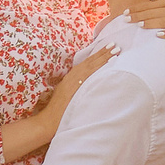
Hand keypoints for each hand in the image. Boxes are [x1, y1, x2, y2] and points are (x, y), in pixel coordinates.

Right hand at [1, 46, 115, 161]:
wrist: (48, 120)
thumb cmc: (59, 112)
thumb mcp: (67, 96)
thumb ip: (77, 89)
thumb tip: (87, 87)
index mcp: (70, 78)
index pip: (86, 64)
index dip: (97, 56)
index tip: (107, 48)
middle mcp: (71, 77)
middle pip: (90, 62)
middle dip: (103, 53)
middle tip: (115, 44)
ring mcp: (73, 82)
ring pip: (91, 65)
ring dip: (103, 57)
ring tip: (115, 50)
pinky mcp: (75, 87)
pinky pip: (89, 75)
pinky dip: (99, 67)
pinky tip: (108, 63)